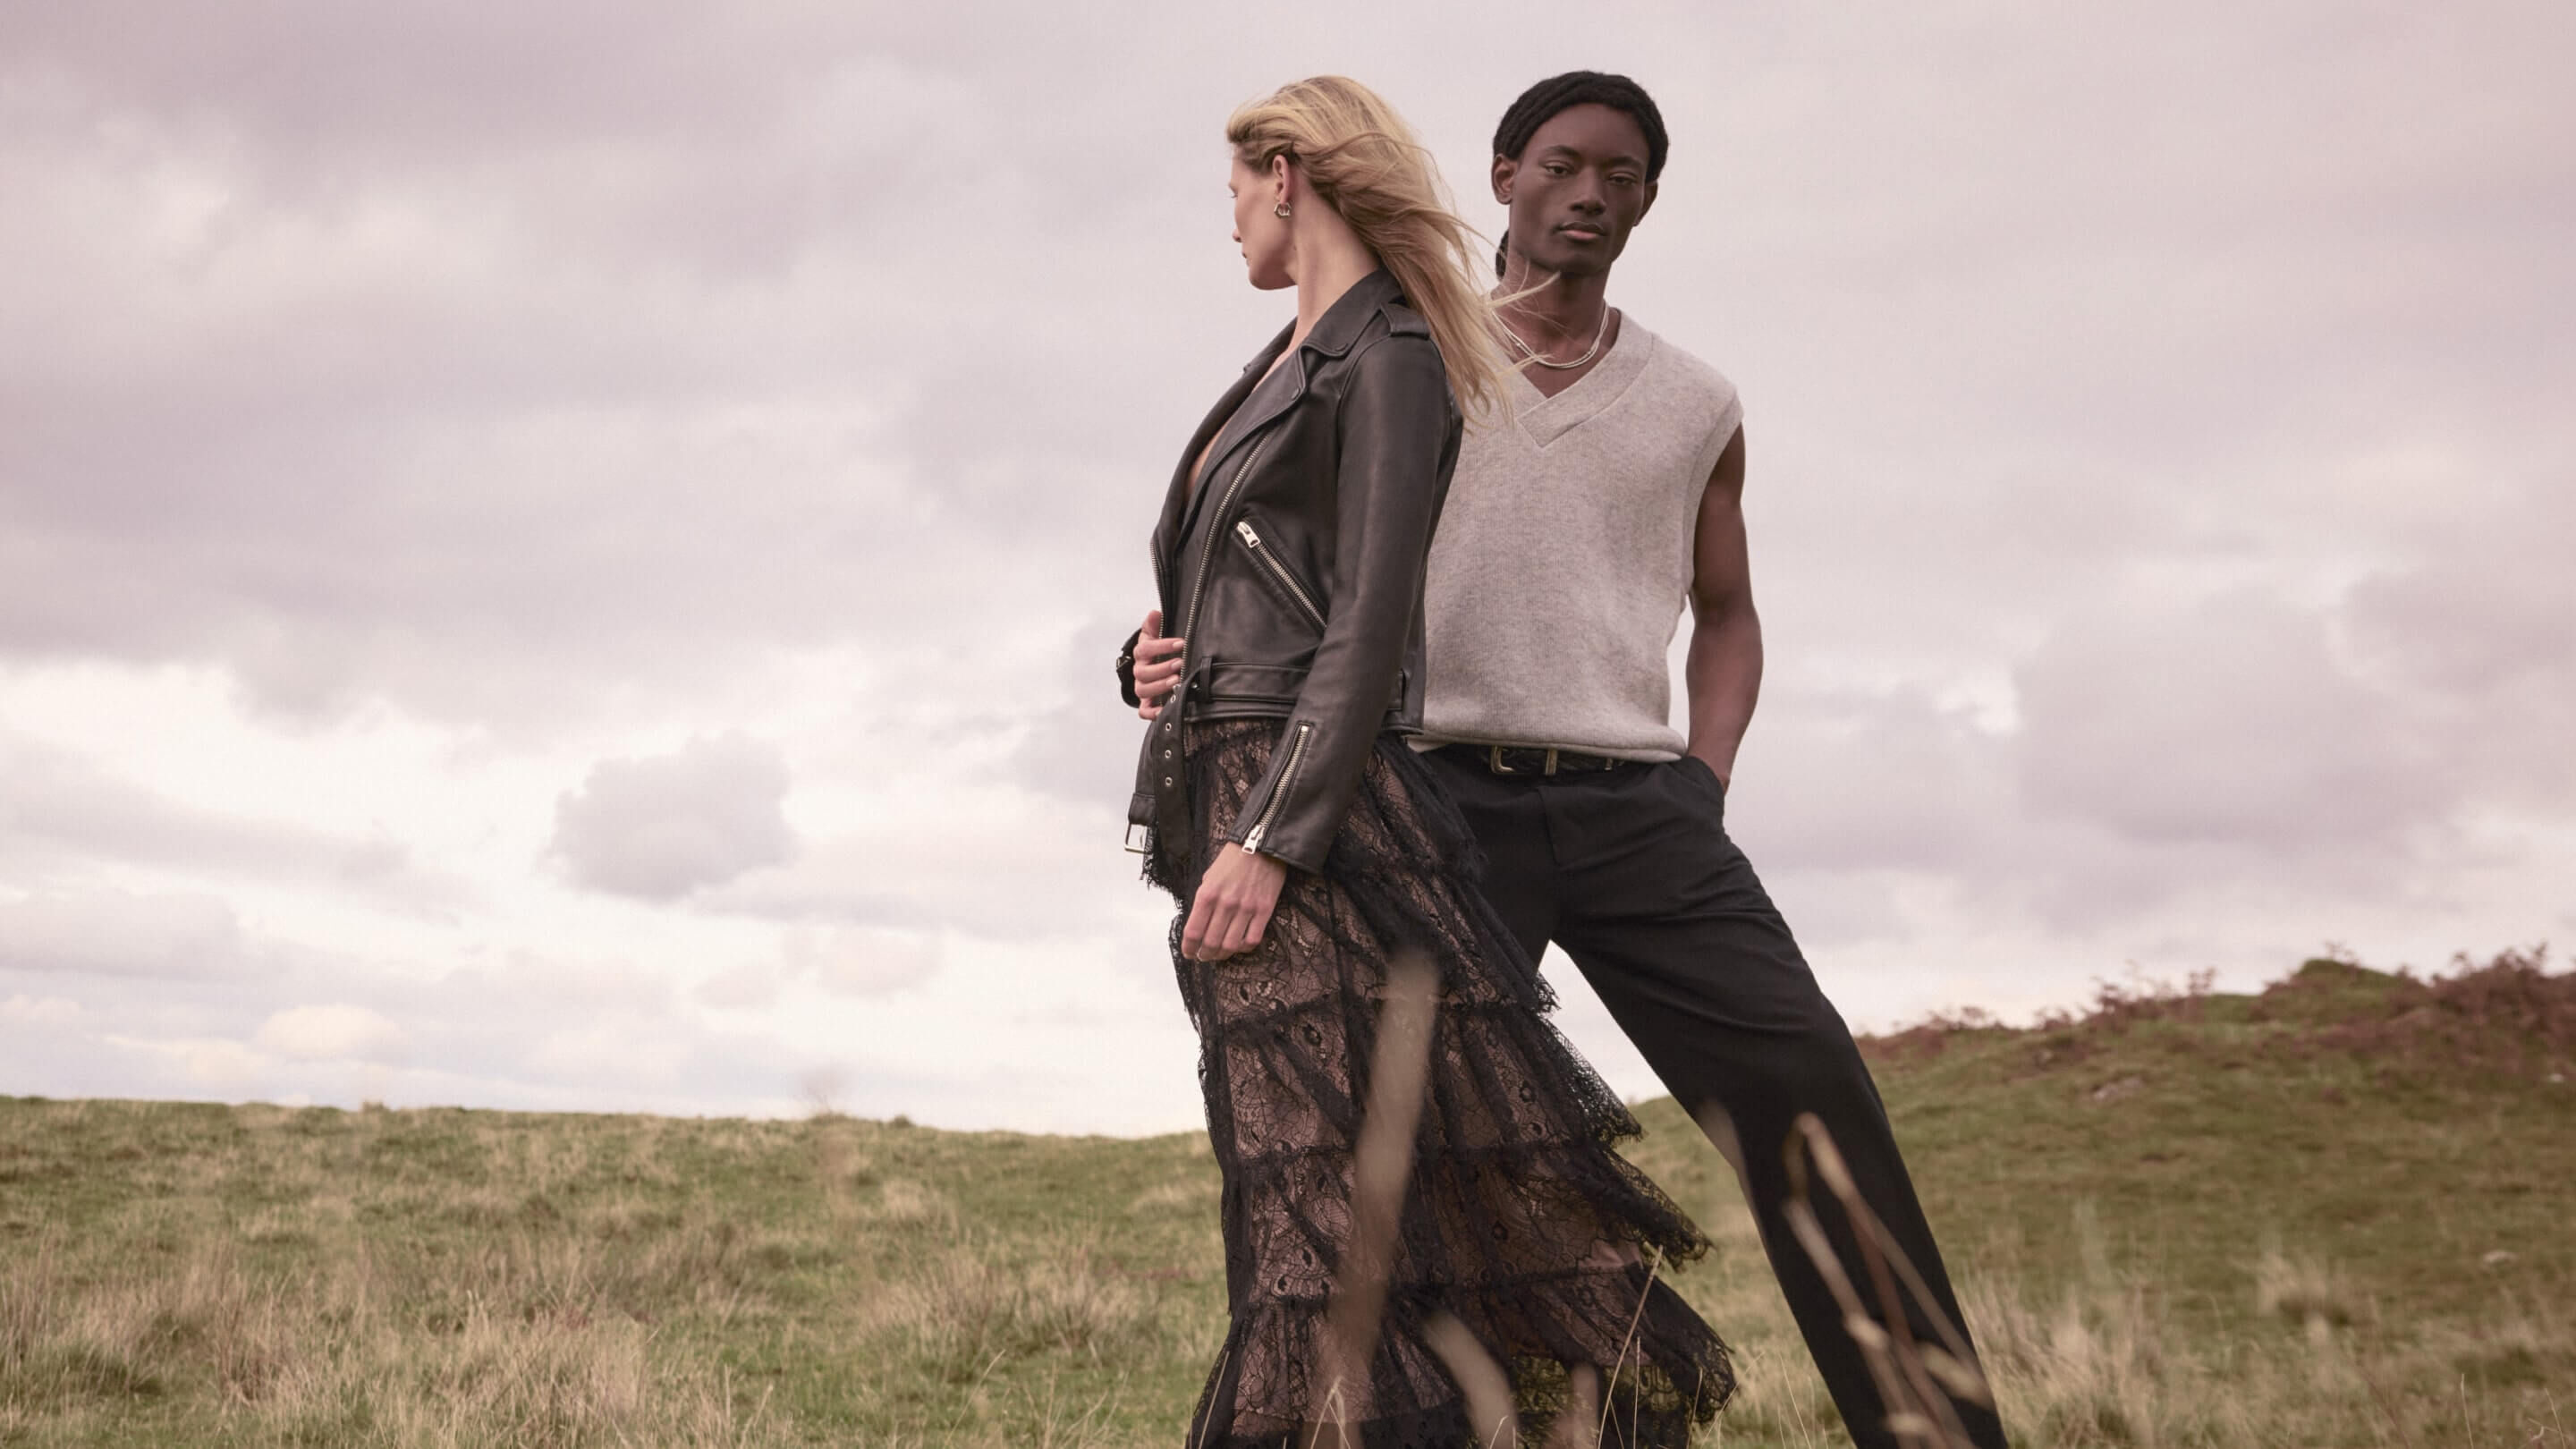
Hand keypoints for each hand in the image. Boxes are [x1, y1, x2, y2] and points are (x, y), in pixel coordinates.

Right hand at [1134, 608, 1185, 719]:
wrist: (1153, 665)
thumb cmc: (1157, 649)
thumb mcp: (1155, 634)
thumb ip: (1154, 624)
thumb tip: (1154, 613)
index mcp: (1141, 654)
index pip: (1145, 649)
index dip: (1162, 646)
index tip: (1180, 643)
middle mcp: (1140, 672)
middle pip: (1143, 673)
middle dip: (1162, 668)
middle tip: (1179, 664)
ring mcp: (1143, 688)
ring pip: (1144, 690)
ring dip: (1160, 687)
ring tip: (1176, 681)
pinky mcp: (1147, 703)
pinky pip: (1144, 711)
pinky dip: (1152, 712)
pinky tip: (1165, 709)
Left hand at [1181, 844, 1288, 960]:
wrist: (1262, 845)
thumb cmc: (1233, 859)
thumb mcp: (1209, 876)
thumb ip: (1204, 899)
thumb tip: (1201, 922)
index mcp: (1207, 894)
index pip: (1193, 932)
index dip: (1189, 948)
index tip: (1189, 953)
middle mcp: (1225, 904)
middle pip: (1210, 943)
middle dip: (1204, 955)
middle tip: (1203, 956)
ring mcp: (1246, 909)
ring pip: (1230, 945)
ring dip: (1222, 955)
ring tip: (1219, 954)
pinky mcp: (1264, 911)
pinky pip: (1252, 939)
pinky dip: (1243, 948)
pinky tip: (1239, 945)